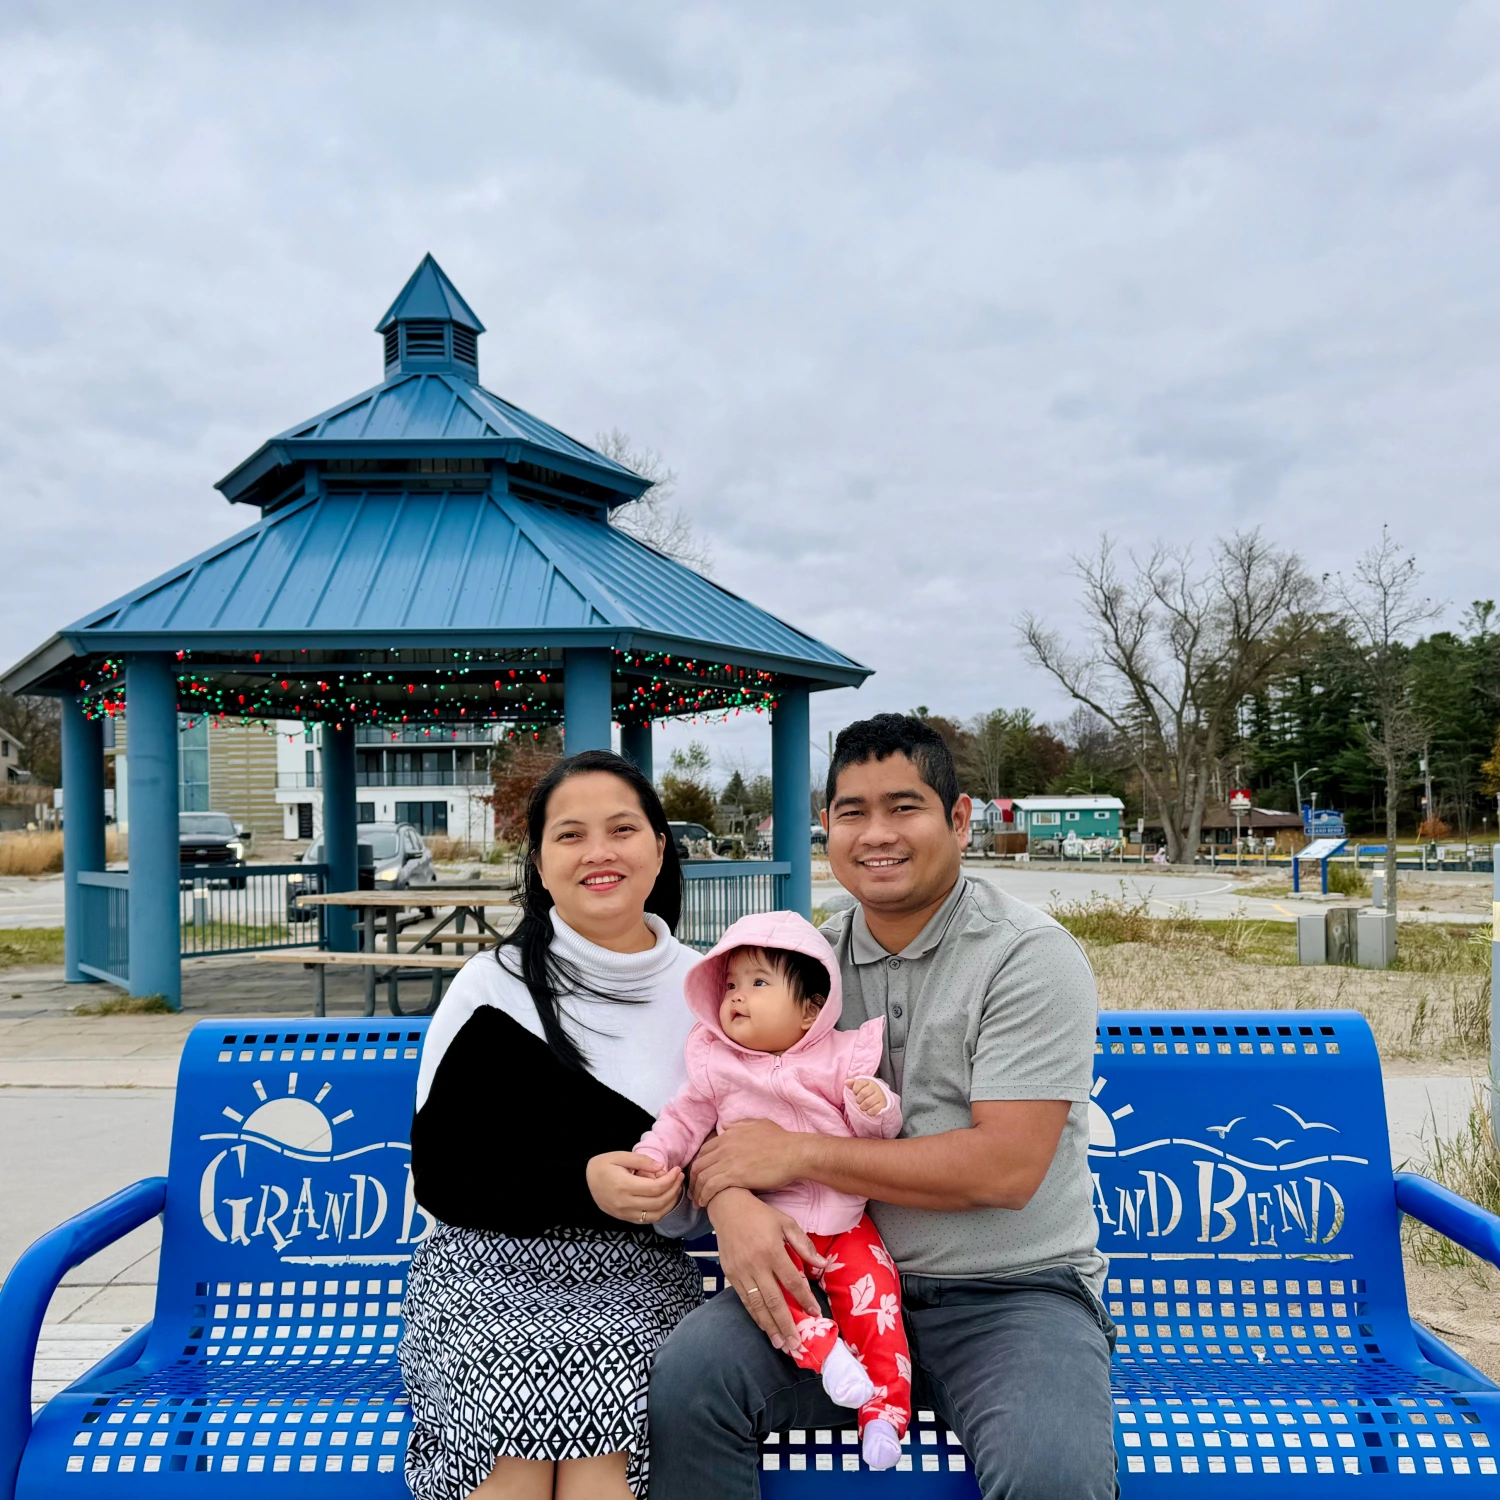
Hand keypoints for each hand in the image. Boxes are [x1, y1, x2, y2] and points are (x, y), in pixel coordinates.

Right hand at [585, 1151, 683, 1223]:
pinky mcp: (625, 1218)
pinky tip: (665, 1199)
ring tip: (676, 1188)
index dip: (670, 1179)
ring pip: (656, 1215)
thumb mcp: (618, 1156)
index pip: (655, 1188)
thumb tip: (661, 1167)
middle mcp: (625, 1203)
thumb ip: (641, 1160)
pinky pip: (648, 1220)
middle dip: (674, 1189)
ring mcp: (625, 1214)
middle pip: (659, 1202)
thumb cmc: (601, 1166)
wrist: (583, 1184)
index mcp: (624, 1186)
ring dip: (671, 1203)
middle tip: (680, 1177)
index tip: (676, 1170)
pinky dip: (661, 1211)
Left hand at [691, 1119, 806, 1205]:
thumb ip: (739, 1125)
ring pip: (702, 1177)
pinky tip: (705, 1203)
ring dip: (697, 1191)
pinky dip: (704, 1196)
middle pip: (699, 1165)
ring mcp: (728, 1161)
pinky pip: (711, 1187)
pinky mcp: (734, 1176)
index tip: (699, 1176)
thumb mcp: (758, 1124)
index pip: (704, 1151)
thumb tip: (726, 1126)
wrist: (793, 1153)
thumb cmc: (780, 1140)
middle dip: (693, 1180)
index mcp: (728, 1135)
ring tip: (698, 1201)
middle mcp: (724, 1147)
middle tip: (694, 1191)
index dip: (698, 1165)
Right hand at [707, 1189, 824, 1353]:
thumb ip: (804, 1245)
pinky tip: (764, 1327)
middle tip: (796, 1345)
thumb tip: (823, 1264)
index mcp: (772, 1250)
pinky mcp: (730, 1275)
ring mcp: (741, 1271)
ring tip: (781, 1343)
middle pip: (773, 1300)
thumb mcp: (786, 1223)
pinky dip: (754, 1316)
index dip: (804, 1299)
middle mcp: (756, 1264)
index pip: (792, 1281)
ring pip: (757, 1305)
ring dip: (769, 1326)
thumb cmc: (760, 1215)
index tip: (815, 1314)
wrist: (727, 1207)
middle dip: (786, 1324)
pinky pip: (744, 1300)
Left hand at [847, 1077, 885, 1115]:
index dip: (855, 1089)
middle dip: (858, 1100)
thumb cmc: (867, 1092)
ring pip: (868, 1102)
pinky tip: (868, 1111)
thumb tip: (847, 1082)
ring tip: (863, 1107)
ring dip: (863, 1107)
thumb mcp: (860, 1086)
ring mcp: (880, 1096)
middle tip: (859, 1102)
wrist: (880, 1099)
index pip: (859, 1083)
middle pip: (863, 1093)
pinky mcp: (883, 1104)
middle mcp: (875, 1088)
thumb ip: (852, 1083)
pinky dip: (869, 1112)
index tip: (855, 1093)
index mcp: (868, 1082)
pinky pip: (874, 1109)